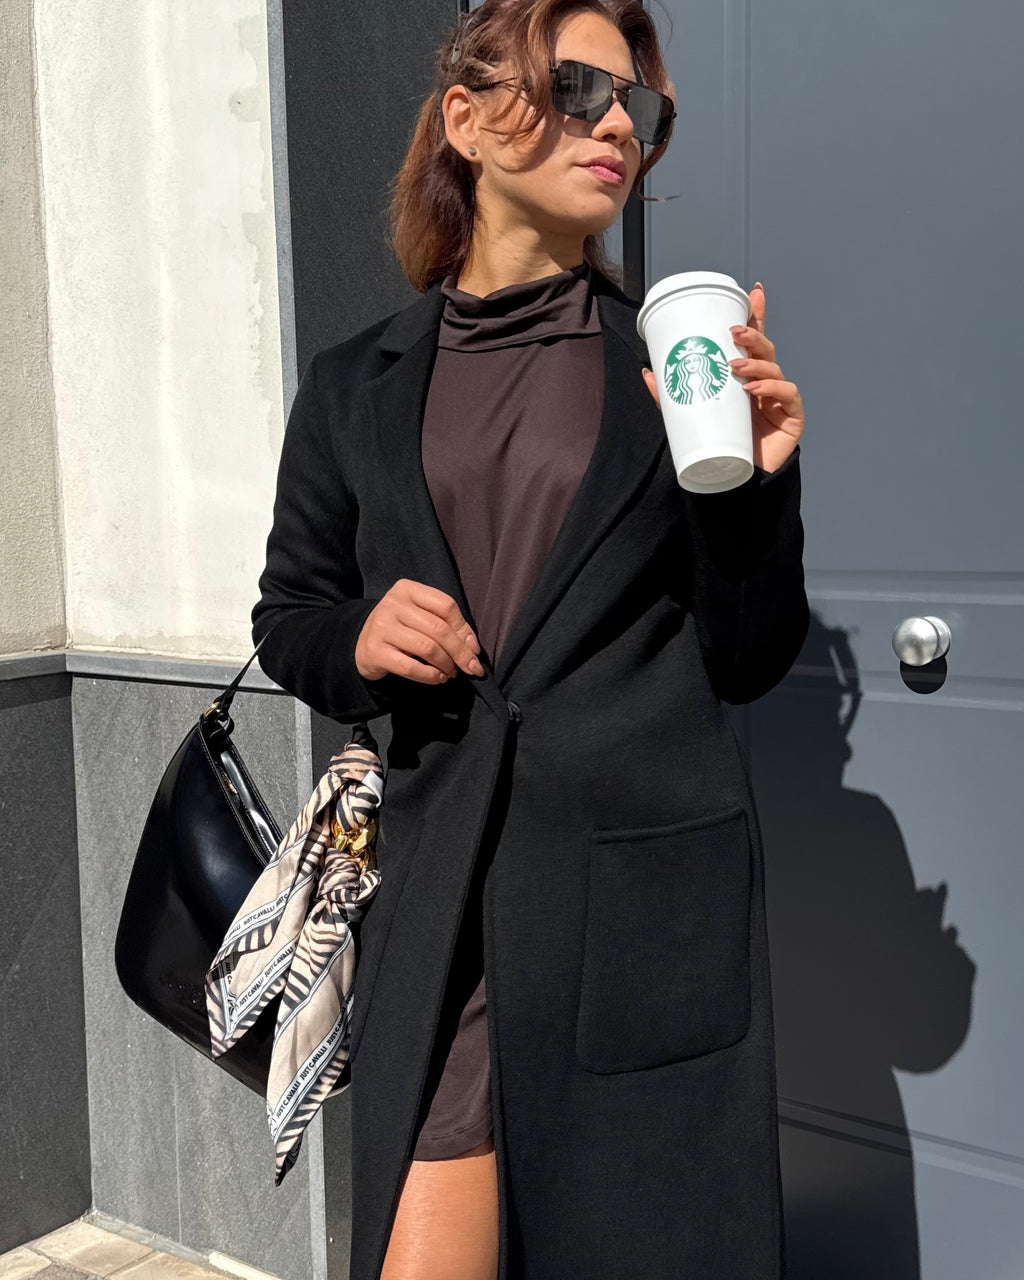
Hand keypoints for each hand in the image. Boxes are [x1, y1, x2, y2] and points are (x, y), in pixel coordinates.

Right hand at [355, 578, 485, 684]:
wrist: (362, 644)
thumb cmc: (400, 629)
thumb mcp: (421, 617)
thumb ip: (447, 624)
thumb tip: (473, 647)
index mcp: (407, 589)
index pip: (446, 605)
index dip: (464, 629)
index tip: (474, 650)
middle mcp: (392, 604)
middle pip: (439, 629)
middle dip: (460, 653)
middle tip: (472, 668)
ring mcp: (381, 627)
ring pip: (427, 648)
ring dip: (446, 665)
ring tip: (452, 673)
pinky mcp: (375, 651)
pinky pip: (410, 667)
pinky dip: (430, 675)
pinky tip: (438, 679)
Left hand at [642, 282, 804, 473]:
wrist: (738, 483)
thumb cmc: (721, 446)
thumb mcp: (692, 415)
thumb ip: (672, 395)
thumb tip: (647, 372)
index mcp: (746, 379)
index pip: (753, 342)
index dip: (757, 315)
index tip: (754, 291)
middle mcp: (766, 385)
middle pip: (766, 350)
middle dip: (752, 335)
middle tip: (733, 331)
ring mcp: (780, 400)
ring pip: (775, 370)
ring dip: (756, 364)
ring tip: (736, 367)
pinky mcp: (792, 418)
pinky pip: (788, 396)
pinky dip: (772, 390)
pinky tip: (754, 391)